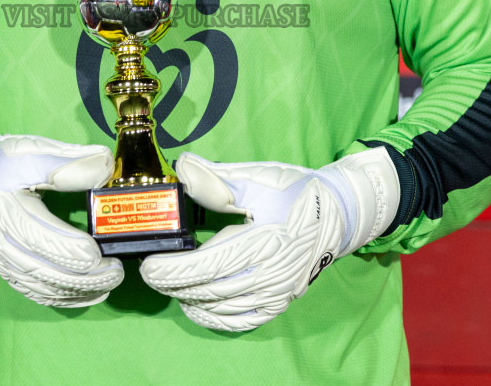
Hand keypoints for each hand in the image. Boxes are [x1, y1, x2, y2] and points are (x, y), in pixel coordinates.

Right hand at [0, 118, 123, 307]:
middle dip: (82, 276)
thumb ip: (66, 161)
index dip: (68, 248)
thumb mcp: (28, 151)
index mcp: (1, 208)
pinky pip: (34, 291)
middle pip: (41, 269)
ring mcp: (0, 259)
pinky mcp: (5, 269)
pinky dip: (61, 297)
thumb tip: (103, 165)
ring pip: (40, 286)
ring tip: (108, 283)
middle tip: (115, 270)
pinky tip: (86, 295)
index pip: (37, 237)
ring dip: (76, 290)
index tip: (98, 252)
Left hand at [139, 149, 399, 331]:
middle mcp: (270, 276)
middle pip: (208, 290)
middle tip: (151, 271)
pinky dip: (213, 316)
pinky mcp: (279, 303)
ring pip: (219, 308)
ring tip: (170, 282)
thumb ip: (217, 180)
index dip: (174, 271)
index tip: (150, 265)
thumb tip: (183, 169)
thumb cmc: (297, 193)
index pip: (208, 267)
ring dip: (188, 298)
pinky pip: (239, 321)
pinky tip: (196, 304)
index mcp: (264, 242)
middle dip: (173, 284)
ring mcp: (275, 294)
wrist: (340, 214)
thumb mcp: (258, 179)